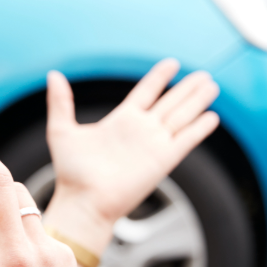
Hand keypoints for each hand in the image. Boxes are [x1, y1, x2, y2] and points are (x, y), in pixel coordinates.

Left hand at [42, 59, 219, 255]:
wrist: (83, 202)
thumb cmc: (71, 173)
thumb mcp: (62, 130)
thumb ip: (61, 102)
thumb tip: (54, 74)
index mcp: (121, 121)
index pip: (146, 92)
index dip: (160, 78)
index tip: (172, 64)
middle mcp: (141, 130)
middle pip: (170, 102)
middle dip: (187, 88)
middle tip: (204, 75)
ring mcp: (154, 145)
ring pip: (181, 116)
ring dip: (197, 102)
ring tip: (211, 86)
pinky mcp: (162, 161)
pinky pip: (186, 140)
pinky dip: (199, 129)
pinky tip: (212, 117)